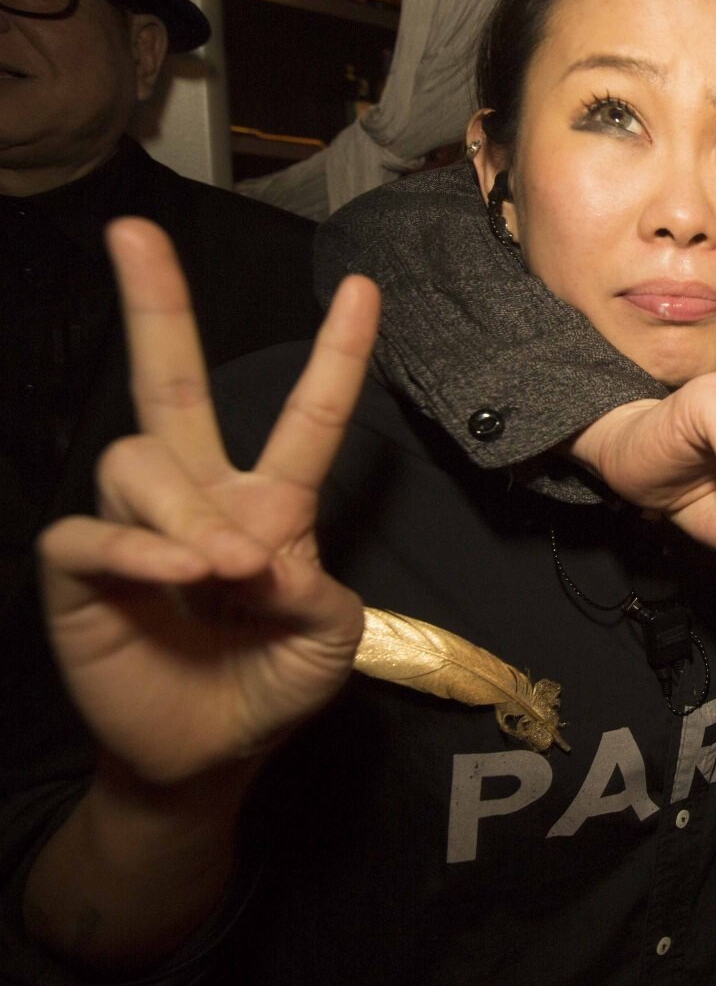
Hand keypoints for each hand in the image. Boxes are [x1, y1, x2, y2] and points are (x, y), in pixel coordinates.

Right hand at [38, 218, 376, 786]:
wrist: (212, 754)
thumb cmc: (275, 685)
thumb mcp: (330, 641)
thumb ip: (316, 590)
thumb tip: (262, 552)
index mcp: (270, 503)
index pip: (307, 417)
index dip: (335, 356)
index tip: (364, 288)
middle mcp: (198, 497)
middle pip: (169, 382)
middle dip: (153, 302)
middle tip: (134, 231)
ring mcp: (136, 528)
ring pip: (138, 463)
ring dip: (184, 509)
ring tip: (223, 568)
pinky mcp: (81, 573)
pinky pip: (91, 533)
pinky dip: (135, 548)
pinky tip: (175, 574)